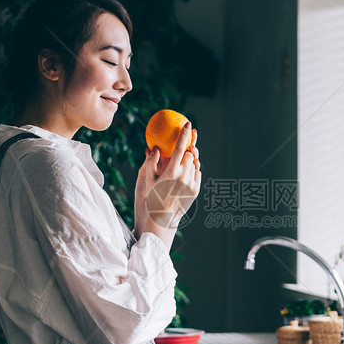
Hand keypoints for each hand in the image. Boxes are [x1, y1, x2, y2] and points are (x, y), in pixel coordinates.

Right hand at [135, 123, 200, 247]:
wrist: (162, 219)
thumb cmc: (150, 198)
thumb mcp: (146, 180)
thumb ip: (150, 162)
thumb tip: (154, 148)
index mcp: (171, 172)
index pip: (180, 148)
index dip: (184, 134)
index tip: (188, 123)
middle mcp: (184, 177)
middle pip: (190, 154)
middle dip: (188, 148)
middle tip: (186, 143)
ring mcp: (191, 184)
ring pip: (195, 164)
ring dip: (190, 160)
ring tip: (184, 160)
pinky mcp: (196, 190)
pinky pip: (197, 174)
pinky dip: (193, 171)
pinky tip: (186, 172)